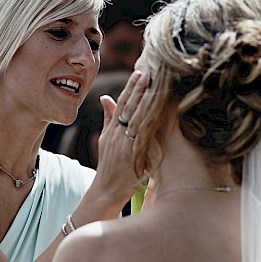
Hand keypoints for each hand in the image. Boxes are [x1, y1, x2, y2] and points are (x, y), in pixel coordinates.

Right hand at [90, 71, 150, 202]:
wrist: (107, 189)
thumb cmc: (109, 165)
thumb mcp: (105, 139)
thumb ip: (108, 118)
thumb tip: (105, 97)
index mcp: (112, 129)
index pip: (122, 103)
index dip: (130, 88)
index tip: (138, 72)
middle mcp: (117, 133)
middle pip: (128, 107)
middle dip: (137, 89)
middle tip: (147, 72)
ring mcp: (124, 143)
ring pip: (135, 118)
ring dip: (143, 102)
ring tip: (151, 86)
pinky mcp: (132, 154)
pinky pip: (141, 135)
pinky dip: (147, 123)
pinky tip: (155, 113)